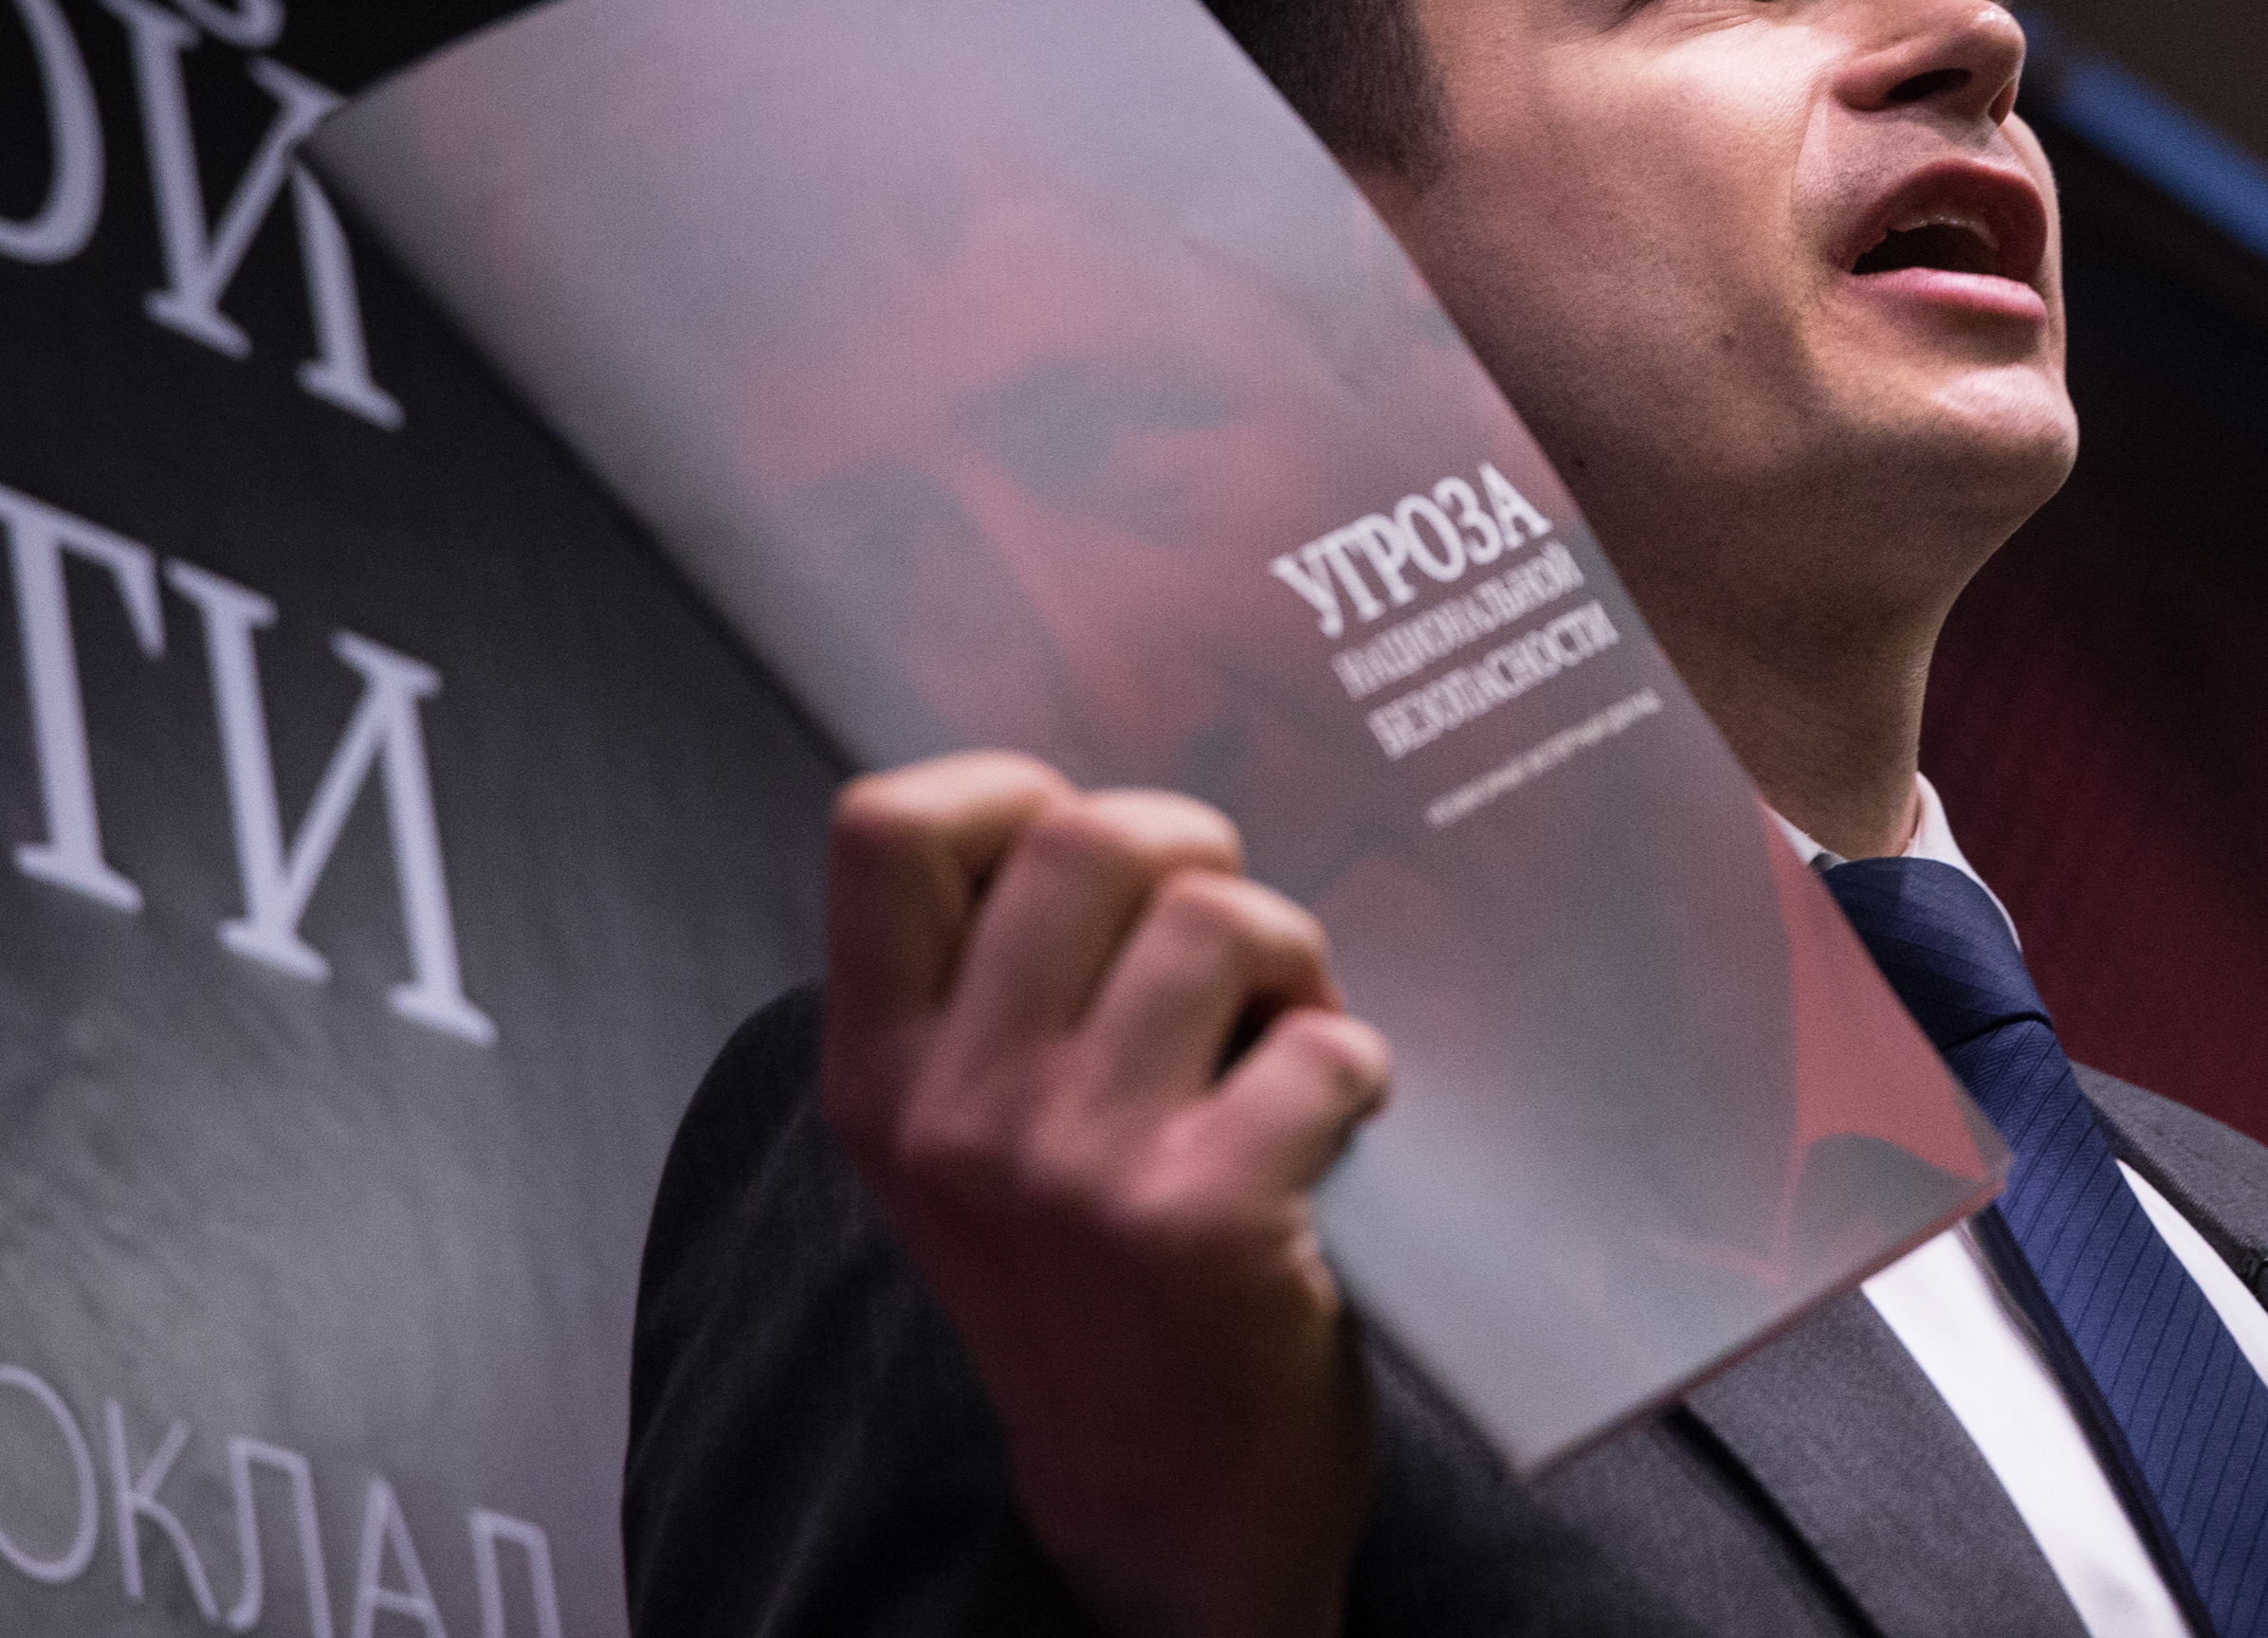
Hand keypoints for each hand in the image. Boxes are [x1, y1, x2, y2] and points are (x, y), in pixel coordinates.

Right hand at [820, 753, 1393, 1637]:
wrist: (1163, 1509)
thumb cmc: (1097, 1286)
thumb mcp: (977, 1139)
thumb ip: (998, 986)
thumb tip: (1105, 805)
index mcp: (879, 1073)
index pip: (882, 823)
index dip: (1010, 790)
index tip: (1091, 859)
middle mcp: (952, 1113)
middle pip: (1088, 835)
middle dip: (1200, 859)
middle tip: (1233, 951)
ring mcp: (1070, 1167)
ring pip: (1220, 918)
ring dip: (1294, 964)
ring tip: (1288, 1042)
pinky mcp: (1198, 1219)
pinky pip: (1321, 1043)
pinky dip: (1356, 1067)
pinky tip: (1333, 1127)